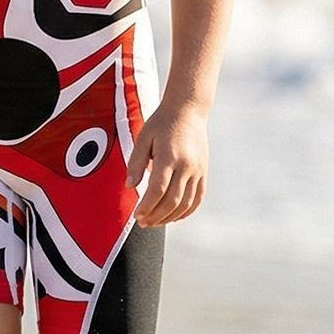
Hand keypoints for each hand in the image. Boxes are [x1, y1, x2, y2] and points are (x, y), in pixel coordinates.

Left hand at [125, 101, 208, 226]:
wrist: (188, 111)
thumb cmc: (162, 123)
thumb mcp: (143, 138)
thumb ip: (136, 162)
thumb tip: (129, 185)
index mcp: (170, 156)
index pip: (158, 189)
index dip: (147, 206)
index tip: (136, 215)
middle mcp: (187, 166)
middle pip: (172, 200)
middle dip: (156, 216)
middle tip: (142, 222)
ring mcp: (198, 170)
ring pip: (185, 203)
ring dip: (169, 217)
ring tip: (154, 222)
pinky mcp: (203, 172)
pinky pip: (197, 198)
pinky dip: (186, 211)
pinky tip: (174, 217)